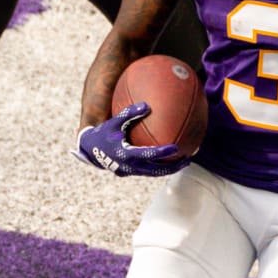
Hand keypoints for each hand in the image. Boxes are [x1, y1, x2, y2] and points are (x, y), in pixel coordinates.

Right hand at [71, 103, 188, 177]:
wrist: (89, 150)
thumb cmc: (103, 133)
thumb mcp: (114, 122)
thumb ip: (129, 113)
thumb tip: (147, 104)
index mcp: (125, 154)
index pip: (147, 154)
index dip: (162, 153)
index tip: (176, 148)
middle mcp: (128, 166)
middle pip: (155, 170)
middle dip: (172, 166)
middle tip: (188, 158)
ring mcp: (129, 172)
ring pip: (153, 173)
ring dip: (169, 169)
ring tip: (184, 161)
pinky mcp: (130, 173)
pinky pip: (148, 171)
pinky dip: (159, 167)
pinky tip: (170, 160)